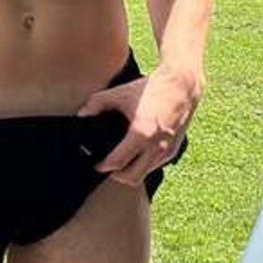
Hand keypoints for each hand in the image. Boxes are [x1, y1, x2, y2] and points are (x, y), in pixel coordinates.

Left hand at [75, 67, 196, 185]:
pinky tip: (137, 154)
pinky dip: (144, 165)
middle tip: (108, 167)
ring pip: (144, 174)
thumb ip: (96, 103)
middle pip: (131, 177)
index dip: (103, 166)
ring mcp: (167, 150)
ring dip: (131, 171)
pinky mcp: (174, 150)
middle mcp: (156, 146)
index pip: (118, 162)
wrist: (181, 85)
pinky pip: (155, 166)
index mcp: (141, 133)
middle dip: (116, 175)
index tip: (96, 164)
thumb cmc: (151, 89)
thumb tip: (81, 115)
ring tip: (121, 161)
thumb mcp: (120, 93)